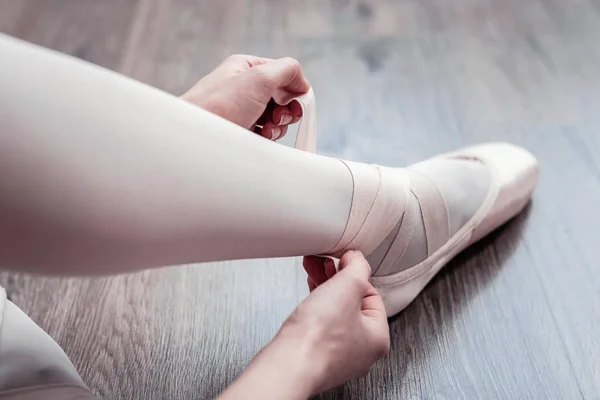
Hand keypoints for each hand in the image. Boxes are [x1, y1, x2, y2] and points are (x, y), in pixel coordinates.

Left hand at [181, 54, 309, 140]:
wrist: (195, 138)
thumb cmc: (220, 105)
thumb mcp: (259, 77)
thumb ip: (287, 70)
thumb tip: (301, 81)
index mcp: (246, 68)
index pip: (283, 73)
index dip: (294, 87)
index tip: (297, 101)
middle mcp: (244, 87)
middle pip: (282, 97)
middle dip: (287, 109)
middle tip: (278, 116)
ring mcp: (242, 110)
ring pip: (276, 117)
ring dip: (278, 125)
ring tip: (266, 129)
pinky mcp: (241, 130)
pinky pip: (265, 132)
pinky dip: (269, 136)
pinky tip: (261, 137)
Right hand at [219, 251, 388, 399]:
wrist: (288, 363)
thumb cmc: (318, 337)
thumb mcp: (348, 286)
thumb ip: (358, 267)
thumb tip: (357, 259)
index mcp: (377, 338)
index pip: (372, 294)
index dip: (355, 273)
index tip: (342, 260)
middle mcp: (360, 351)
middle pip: (352, 303)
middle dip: (335, 278)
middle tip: (324, 262)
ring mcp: (337, 356)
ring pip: (334, 313)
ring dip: (323, 287)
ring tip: (312, 269)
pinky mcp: (315, 355)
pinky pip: (319, 325)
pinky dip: (313, 305)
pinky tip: (306, 292)